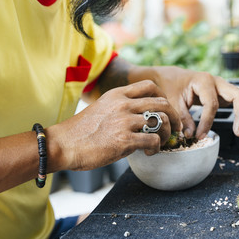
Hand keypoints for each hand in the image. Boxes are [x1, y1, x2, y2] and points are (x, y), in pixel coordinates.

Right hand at [48, 80, 181, 170]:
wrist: (63, 144)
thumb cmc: (82, 130)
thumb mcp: (102, 108)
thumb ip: (120, 107)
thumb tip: (140, 115)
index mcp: (118, 94)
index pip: (151, 86)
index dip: (163, 97)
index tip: (164, 110)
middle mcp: (123, 105)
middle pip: (162, 103)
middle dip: (174, 117)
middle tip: (174, 128)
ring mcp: (125, 121)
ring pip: (161, 122)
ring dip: (166, 134)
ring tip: (160, 142)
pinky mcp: (125, 140)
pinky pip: (153, 140)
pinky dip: (156, 148)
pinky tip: (148, 152)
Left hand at [152, 67, 238, 138]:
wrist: (174, 77)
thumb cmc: (173, 89)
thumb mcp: (173, 102)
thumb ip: (182, 118)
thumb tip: (190, 135)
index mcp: (204, 81)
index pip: (212, 104)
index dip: (207, 122)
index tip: (199, 136)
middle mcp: (218, 81)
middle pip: (237, 95)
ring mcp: (225, 86)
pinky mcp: (228, 92)